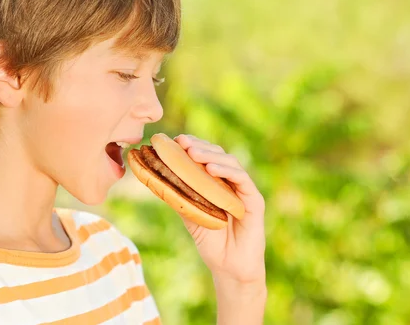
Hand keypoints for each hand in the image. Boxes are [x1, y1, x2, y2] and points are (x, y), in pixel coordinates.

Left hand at [173, 134, 265, 287]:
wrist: (229, 268)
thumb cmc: (211, 242)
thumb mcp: (189, 214)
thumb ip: (179, 195)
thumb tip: (155, 177)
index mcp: (216, 183)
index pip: (206, 156)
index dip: (193, 145)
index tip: (175, 140)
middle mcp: (231, 183)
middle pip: (218, 155)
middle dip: (200, 146)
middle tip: (182, 143)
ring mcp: (243, 191)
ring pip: (230, 163)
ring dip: (211, 155)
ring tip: (193, 153)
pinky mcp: (254, 201)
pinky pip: (243, 180)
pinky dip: (227, 171)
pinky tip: (211, 169)